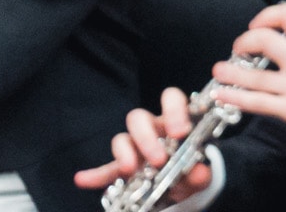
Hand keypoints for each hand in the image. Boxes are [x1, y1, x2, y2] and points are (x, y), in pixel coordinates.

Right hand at [75, 85, 217, 200]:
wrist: (184, 185)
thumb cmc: (191, 169)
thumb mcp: (199, 173)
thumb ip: (201, 172)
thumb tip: (199, 170)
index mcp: (173, 122)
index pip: (171, 100)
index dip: (174, 110)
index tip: (180, 131)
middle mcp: (151, 129)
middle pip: (138, 118)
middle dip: (146, 137)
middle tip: (158, 159)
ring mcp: (134, 146)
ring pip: (122, 138)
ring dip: (124, 152)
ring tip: (129, 169)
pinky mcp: (122, 167)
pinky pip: (107, 168)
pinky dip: (96, 175)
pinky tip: (84, 180)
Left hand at [209, 1, 285, 165]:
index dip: (267, 16)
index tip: (257, 24)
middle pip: (265, 40)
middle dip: (244, 41)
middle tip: (239, 48)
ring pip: (254, 74)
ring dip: (231, 71)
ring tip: (220, 69)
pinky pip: (257, 102)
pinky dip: (235, 97)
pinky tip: (224, 94)